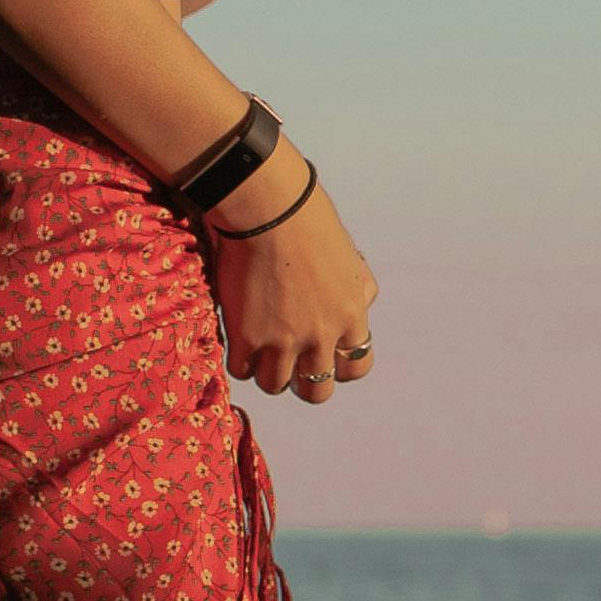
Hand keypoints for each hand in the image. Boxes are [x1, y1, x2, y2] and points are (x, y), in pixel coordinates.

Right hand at [210, 151, 377, 405]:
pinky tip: (236, 341)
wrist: (270, 209)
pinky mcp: (247, 337)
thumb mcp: (350, 258)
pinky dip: (238, 360)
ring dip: (266, 372)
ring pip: (275, 386)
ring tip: (258, 352)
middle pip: (317, 391)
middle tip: (288, 364)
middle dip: (304, 382)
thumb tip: (363, 303)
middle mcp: (322, 336)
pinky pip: (241, 370)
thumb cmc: (309, 220)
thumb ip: (358, 288)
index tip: (324, 356)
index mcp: (351, 317)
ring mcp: (284, 341)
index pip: (356, 368)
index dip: (339, 368)